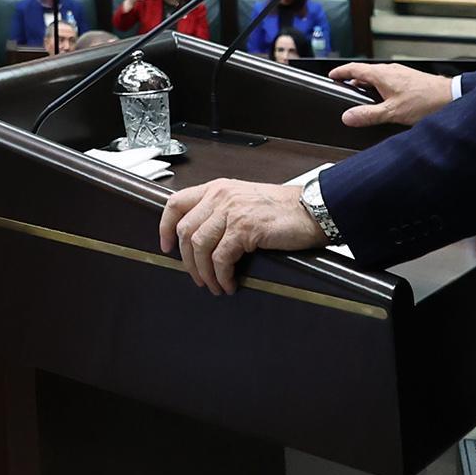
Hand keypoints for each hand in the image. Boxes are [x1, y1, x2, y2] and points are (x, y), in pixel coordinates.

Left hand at [158, 178, 323, 294]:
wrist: (312, 209)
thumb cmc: (282, 208)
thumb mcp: (244, 199)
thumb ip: (221, 210)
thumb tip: (201, 239)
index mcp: (217, 188)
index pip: (176, 203)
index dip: (164, 227)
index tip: (165, 247)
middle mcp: (220, 196)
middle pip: (184, 231)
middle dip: (188, 261)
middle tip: (198, 278)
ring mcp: (231, 211)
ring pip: (199, 246)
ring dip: (204, 272)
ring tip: (214, 286)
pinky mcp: (245, 228)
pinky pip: (221, 258)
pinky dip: (221, 275)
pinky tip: (229, 283)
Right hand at [329, 62, 454, 129]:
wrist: (452, 98)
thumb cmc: (426, 102)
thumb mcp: (392, 112)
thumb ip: (368, 115)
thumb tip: (348, 117)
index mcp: (382, 75)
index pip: (354, 68)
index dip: (341, 72)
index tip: (332, 76)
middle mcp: (391, 70)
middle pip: (366, 72)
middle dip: (353, 80)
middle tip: (345, 88)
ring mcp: (402, 73)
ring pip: (378, 76)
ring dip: (368, 84)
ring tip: (364, 96)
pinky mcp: (410, 79)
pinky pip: (389, 79)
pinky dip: (380, 87)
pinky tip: (386, 99)